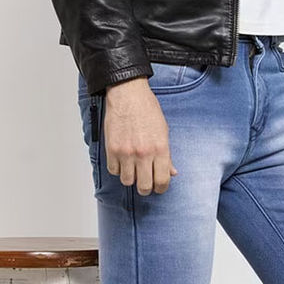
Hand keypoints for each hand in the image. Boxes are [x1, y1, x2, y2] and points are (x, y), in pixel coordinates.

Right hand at [103, 77, 178, 194]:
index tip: (159, 187)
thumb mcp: (164, 131)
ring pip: (127, 181)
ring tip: (133, 170)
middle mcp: (144, 153)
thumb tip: (172, 172)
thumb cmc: (147, 109)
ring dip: (131, 178)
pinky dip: (118, 169)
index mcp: (160, 149)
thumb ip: (167, 154)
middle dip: (146, 188)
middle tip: (145, 184)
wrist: (128, 94)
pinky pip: (114, 170)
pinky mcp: (112, 149)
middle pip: (144, 186)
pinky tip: (122, 161)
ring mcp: (126, 152)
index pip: (162, 180)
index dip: (161, 188)